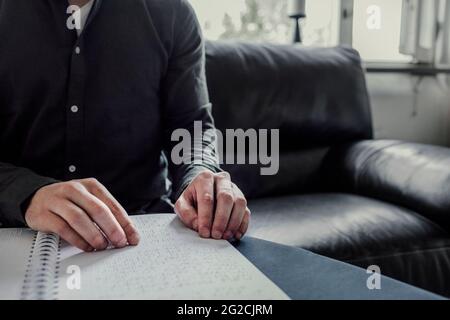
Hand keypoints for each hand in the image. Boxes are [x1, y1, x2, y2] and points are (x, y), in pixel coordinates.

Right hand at [25, 178, 139, 251]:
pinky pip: (63, 228)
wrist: (36, 198)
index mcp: (91, 186)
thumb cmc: (70, 202)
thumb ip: (107, 214)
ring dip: (94, 235)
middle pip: (97, 210)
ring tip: (102, 246)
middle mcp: (75, 190)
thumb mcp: (90, 201)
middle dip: (112, 228)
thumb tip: (126, 234)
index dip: (125, 223)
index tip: (133, 237)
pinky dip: (77, 240)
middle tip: (120, 242)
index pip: (112, 205)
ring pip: (79, 218)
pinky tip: (86, 246)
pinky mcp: (44, 214)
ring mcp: (58, 201)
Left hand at [175, 171, 249, 240]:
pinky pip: (246, 211)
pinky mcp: (241, 199)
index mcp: (205, 178)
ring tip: (226, 236)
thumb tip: (198, 224)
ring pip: (240, 203)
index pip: (207, 198)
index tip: (204, 232)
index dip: (206, 217)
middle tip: (216, 235)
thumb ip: (186, 213)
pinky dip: (243, 224)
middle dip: (221, 219)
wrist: (202, 192)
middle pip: (226, 198)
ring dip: (234, 222)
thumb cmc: (192, 198)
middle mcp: (222, 180)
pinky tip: (236, 234)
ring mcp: (234, 188)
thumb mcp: (182, 203)